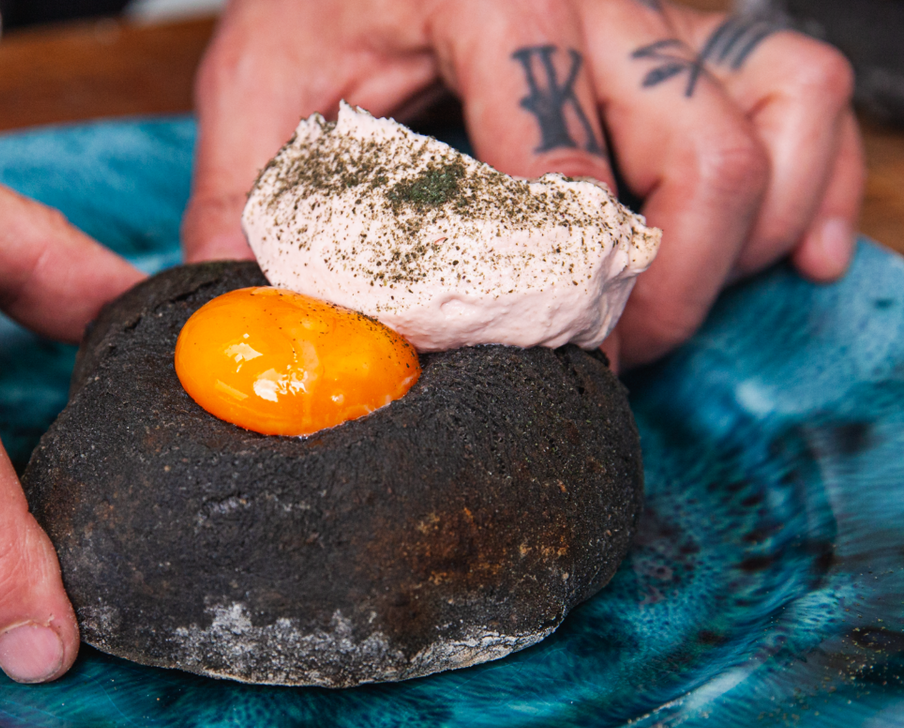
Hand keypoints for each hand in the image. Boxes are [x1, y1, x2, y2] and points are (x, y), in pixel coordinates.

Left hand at [183, 0, 862, 367]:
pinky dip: (811, 180)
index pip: (559, 159)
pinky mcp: (690, 29)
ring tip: (664, 310)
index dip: (553, 284)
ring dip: (742, 239)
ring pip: (775, 115)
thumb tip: (252, 330)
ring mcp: (653, 9)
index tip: (531, 357)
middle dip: (662, 289)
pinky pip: (801, 93)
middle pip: (699, 154)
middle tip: (602, 361)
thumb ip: (249, 201)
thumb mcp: (261, 86)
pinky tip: (782, 257)